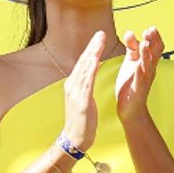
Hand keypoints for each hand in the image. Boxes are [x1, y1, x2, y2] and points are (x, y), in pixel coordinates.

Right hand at [62, 31, 107, 150]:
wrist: (75, 139)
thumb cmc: (81, 119)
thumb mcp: (83, 97)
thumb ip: (86, 82)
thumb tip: (92, 68)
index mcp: (73, 85)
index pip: (83, 63)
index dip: (90, 49)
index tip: (99, 36)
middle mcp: (72, 86)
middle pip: (83, 62)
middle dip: (92, 47)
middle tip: (100, 33)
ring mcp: (76, 93)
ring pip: (84, 69)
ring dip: (92, 54)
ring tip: (99, 41)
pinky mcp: (81, 102)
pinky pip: (87, 83)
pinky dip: (91, 70)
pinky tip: (95, 59)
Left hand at [116, 27, 163, 123]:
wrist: (131, 109)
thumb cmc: (131, 84)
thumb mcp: (131, 63)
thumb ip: (132, 48)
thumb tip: (130, 32)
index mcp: (148, 63)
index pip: (156, 47)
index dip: (155, 37)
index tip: (151, 28)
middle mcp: (149, 69)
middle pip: (155, 53)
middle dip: (153, 41)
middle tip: (150, 30)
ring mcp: (144, 79)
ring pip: (148, 64)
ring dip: (147, 54)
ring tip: (144, 43)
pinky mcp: (137, 89)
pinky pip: (140, 79)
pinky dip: (139, 72)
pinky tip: (137, 65)